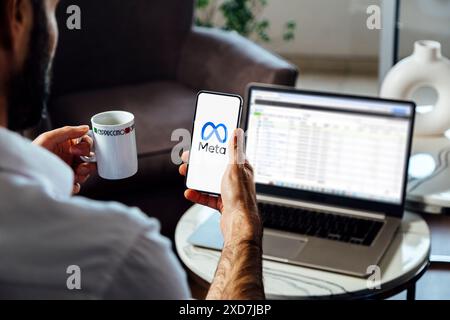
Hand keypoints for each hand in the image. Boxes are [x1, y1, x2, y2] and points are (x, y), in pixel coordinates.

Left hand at [33, 126, 96, 194]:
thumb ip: (68, 131)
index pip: (86, 143)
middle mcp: (70, 157)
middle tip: (80, 165)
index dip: (86, 146)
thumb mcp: (48, 138)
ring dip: (84, 174)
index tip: (75, 150)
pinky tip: (68, 183)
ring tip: (75, 175)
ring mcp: (69, 170)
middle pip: (90, 158)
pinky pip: (78, 186)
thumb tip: (86, 128)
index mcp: (68, 145)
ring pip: (87, 172)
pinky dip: (75, 185)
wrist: (26, 173)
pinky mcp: (66, 183)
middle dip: (88, 162)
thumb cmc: (33, 154)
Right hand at [179, 129, 261, 245]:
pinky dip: (198, 194)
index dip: (214, 147)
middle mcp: (236, 179)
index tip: (202, 144)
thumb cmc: (240, 198)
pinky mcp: (223, 204)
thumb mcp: (235, 168)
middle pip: (215, 167)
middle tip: (188, 159)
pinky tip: (190, 192)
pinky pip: (208, 197)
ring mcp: (229, 192)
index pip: (227, 152)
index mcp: (242, 168)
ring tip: (186, 174)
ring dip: (197, 178)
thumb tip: (237, 132)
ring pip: (210, 181)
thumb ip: (234, 150)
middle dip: (200, 163)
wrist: (238, 225)